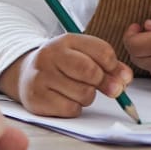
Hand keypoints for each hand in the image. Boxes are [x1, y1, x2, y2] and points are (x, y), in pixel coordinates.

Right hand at [0, 34, 132, 117]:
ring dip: (88, 97)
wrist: (25, 75)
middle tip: (111, 90)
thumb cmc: (62, 66)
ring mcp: (41, 76)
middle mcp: (50, 55)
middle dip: (105, 83)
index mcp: (66, 40)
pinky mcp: (36, 98)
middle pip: (91, 71)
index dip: (115, 67)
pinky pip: (70, 109)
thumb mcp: (82, 56)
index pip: (102, 51)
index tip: (120, 76)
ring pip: (83, 93)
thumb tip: (125, 79)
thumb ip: (107, 65)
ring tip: (78, 92)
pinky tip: (67, 100)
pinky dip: (75, 108)